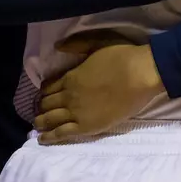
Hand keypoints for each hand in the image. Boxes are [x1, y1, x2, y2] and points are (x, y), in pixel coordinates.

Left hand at [35, 34, 163, 142]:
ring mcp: (76, 112)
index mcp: (71, 77)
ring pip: (50, 119)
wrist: (141, 75)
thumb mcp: (98, 43)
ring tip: (39, 124)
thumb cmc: (123, 57)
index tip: (44, 94)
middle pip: (46, 104)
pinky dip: (49, 137)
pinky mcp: (86, 126)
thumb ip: (77, 44)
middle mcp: (68, 96)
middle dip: (41, 106)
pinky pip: (61, 133)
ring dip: (41, 121)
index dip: (44, 91)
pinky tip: (42, 139)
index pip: (49, 86)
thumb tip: (57, 46)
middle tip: (40, 110)